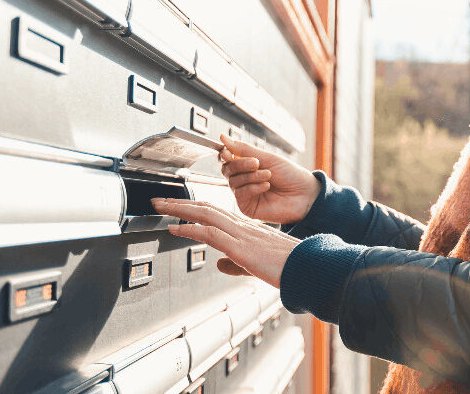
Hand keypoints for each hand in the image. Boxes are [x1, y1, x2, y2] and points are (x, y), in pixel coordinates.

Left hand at [152, 197, 297, 286]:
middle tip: (160, 200)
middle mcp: (244, 227)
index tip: (179, 207)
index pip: (217, 213)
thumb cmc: (291, 267)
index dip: (196, 208)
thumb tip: (219, 264)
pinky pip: (210, 233)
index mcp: (250, 230)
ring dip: (180, 209)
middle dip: (181, 203)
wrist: (309, 268)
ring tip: (160, 206)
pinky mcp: (241, 247)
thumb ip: (236, 264)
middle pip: (207, 208)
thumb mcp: (258, 266)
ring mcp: (242, 235)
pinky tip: (175, 228)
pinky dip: (190, 228)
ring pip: (206, 214)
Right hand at [218, 133, 319, 224]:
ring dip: (251, 176)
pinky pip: (240, 194)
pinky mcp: (247, 207)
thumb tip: (222, 138)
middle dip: (240, 164)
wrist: (305, 194)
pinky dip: (253, 187)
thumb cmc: (290, 175)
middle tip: (257, 163)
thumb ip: (244, 149)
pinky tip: (266, 186)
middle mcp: (243, 180)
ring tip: (268, 175)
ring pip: (233, 181)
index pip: (227, 159)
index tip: (227, 152)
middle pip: (227, 169)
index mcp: (247, 166)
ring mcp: (244, 194)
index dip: (225, 154)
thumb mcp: (268, 158)